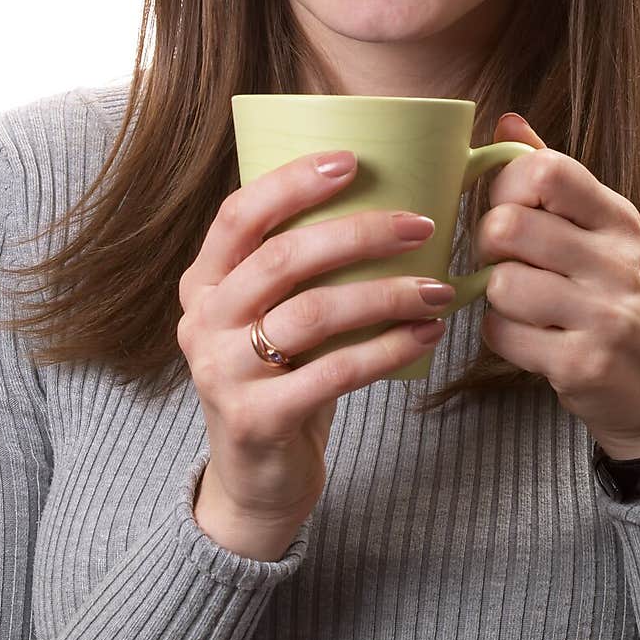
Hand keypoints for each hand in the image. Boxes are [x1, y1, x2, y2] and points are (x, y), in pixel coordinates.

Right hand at [177, 151, 454, 552]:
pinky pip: (333, 372)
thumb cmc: (283, 375)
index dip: (291, 183)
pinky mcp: (255, 419)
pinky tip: (425, 335)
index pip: (239, 215)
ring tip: (438, 290)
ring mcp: (222, 372)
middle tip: (421, 225)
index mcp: (205, 281)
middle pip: (283, 259)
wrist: (256, 478)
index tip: (350, 161)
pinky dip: (387, 349)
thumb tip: (391, 198)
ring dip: (385, 295)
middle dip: (359, 234)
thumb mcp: (275, 314)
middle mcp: (202, 321)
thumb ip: (302, 266)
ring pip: (313, 313)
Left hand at [472, 113, 639, 459]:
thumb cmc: (622, 307)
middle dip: (489, 246)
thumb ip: (557, 179)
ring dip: (496, 299)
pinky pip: (503, 334)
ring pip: (500, 282)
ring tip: (524, 307)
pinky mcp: (583, 363)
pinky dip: (504, 338)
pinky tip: (532, 341)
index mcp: (620, 219)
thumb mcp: (606, 237)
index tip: (508, 210)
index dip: (506, 186)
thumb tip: (507, 121)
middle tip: (505, 263)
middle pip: (508, 224)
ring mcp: (605, 313)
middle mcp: (618, 260)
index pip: (545, 169)